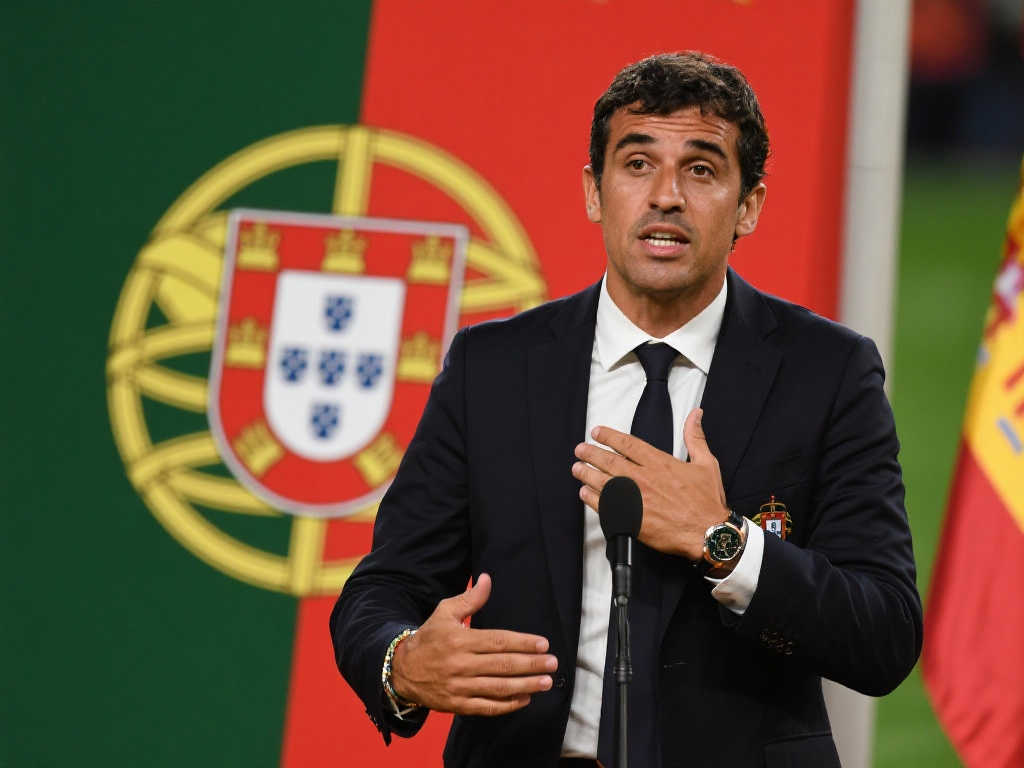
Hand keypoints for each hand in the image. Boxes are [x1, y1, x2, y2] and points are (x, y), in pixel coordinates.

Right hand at [391, 573, 556, 715]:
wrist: (402, 670)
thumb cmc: (429, 637)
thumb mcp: (445, 612)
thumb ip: (470, 599)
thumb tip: (487, 579)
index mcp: (460, 639)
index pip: (498, 642)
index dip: (523, 643)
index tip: (543, 644)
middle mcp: (461, 664)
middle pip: (502, 665)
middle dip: (531, 664)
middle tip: (552, 663)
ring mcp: (459, 687)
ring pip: (498, 688)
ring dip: (525, 685)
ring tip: (546, 682)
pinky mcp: (458, 705)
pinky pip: (487, 707)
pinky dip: (508, 705)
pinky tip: (525, 699)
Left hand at [572, 407, 728, 560]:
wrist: (707, 534)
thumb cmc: (706, 503)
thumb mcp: (706, 463)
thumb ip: (695, 437)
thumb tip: (695, 415)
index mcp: (659, 463)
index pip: (627, 444)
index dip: (608, 436)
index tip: (597, 432)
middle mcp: (643, 478)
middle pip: (609, 461)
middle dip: (591, 453)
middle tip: (580, 449)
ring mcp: (635, 499)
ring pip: (603, 482)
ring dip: (587, 473)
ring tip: (577, 468)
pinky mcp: (631, 518)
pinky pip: (605, 506)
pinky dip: (592, 498)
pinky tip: (585, 493)